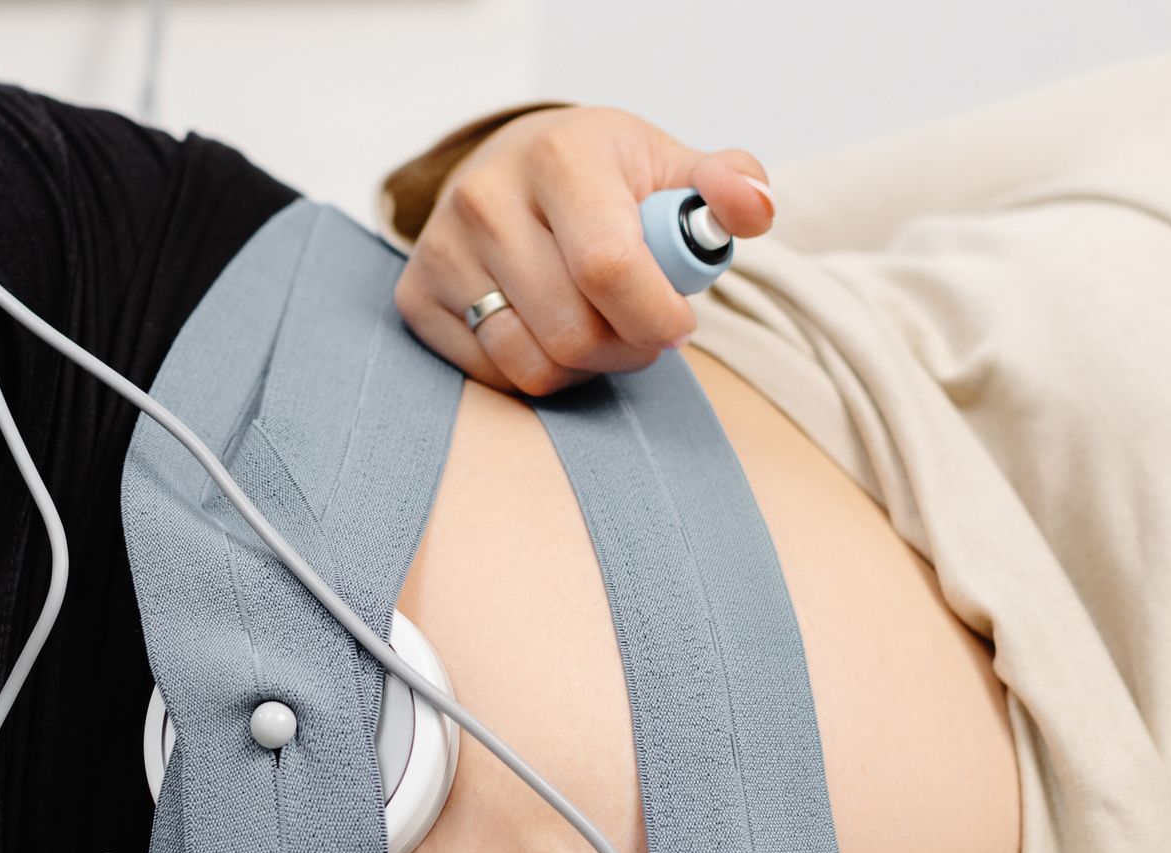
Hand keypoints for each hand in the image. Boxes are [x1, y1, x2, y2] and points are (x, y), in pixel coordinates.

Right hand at [393, 105, 774, 397]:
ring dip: (584, 367)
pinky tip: (550, 331)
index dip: (656, 315)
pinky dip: (537, 372)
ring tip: (599, 327)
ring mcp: (442, 250)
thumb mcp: (670, 167)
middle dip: (628, 347)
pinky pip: (495, 376)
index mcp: (559, 157)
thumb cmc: (604, 178)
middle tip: (643, 328)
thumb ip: (727, 186)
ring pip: (532, 364)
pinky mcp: (417, 296)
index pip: (608, 267)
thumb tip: (753, 207)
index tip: (678, 320)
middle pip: (573, 332)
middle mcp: (486, 198)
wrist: (514, 167)